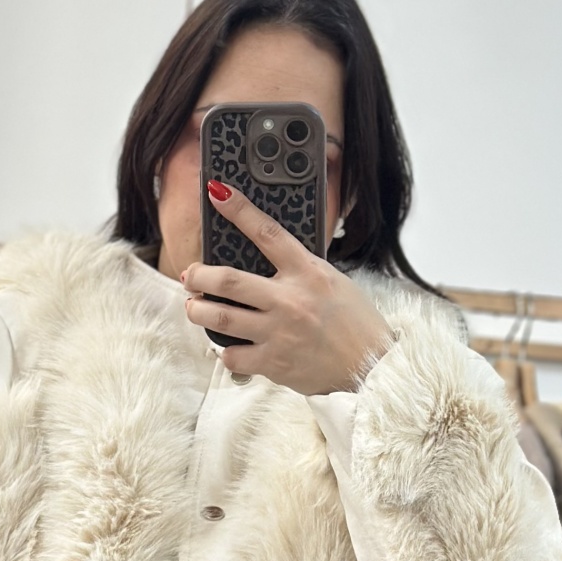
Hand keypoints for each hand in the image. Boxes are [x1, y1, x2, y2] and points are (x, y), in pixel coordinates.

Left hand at [182, 180, 393, 393]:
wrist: (371, 368)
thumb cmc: (354, 323)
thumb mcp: (332, 283)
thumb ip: (300, 271)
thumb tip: (268, 257)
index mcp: (308, 273)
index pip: (268, 233)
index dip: (239, 210)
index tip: (217, 192)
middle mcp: (290, 300)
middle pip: (228, 280)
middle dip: (199, 275)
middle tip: (190, 274)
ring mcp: (279, 332)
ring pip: (220, 318)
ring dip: (197, 311)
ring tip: (193, 307)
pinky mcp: (274, 363)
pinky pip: (232, 355)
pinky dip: (225, 351)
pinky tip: (228, 347)